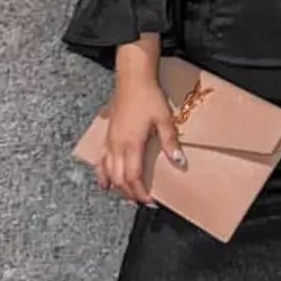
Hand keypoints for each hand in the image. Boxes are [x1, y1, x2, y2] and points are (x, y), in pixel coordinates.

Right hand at [95, 72, 187, 207]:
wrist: (132, 78)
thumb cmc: (149, 96)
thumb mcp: (164, 119)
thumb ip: (170, 142)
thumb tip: (179, 162)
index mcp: (132, 144)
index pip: (133, 177)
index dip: (141, 193)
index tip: (150, 202)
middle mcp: (117, 145)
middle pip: (120, 179)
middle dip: (130, 194)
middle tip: (142, 202)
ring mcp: (110, 140)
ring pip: (109, 172)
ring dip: (118, 187)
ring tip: (128, 195)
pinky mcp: (108, 135)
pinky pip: (101, 160)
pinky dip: (102, 174)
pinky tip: (105, 183)